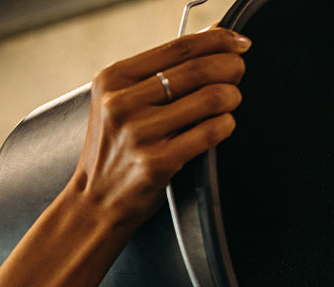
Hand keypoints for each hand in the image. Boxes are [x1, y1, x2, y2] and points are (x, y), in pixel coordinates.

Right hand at [70, 28, 249, 225]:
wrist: (94, 204)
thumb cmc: (114, 152)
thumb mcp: (120, 104)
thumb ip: (157, 72)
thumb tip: (212, 35)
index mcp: (112, 80)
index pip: (178, 46)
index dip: (217, 40)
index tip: (237, 43)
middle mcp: (121, 104)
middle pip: (198, 69)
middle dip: (231, 66)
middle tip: (239, 71)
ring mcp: (139, 134)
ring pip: (210, 98)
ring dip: (232, 96)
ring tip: (231, 100)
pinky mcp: (157, 162)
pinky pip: (210, 132)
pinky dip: (226, 125)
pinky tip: (222, 125)